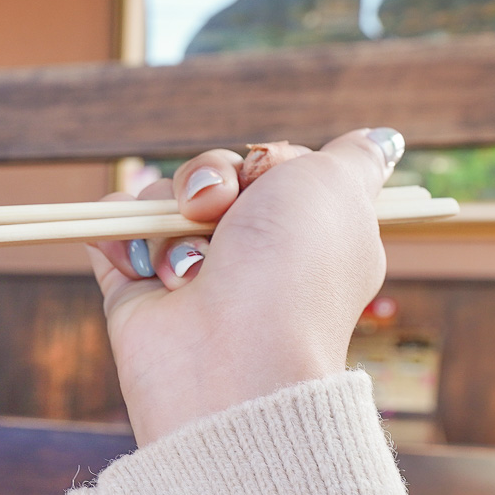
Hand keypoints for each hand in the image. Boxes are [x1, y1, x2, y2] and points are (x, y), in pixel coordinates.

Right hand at [88, 128, 404, 444]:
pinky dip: (115, 227)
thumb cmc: (291, 268)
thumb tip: (382, 140)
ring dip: (168, 216)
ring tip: (185, 266)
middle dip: (211, 180)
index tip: (275, 176)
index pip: (272, 166)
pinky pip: (113, 228)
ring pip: (161, 200)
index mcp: (304, 233)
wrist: (230, 353)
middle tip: (217, 212)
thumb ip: (355, 156)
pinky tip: (131, 244)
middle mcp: (248, 253)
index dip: (269, 161)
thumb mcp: (340, 189)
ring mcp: (189, 271)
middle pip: (215, 177)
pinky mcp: (137, 290)